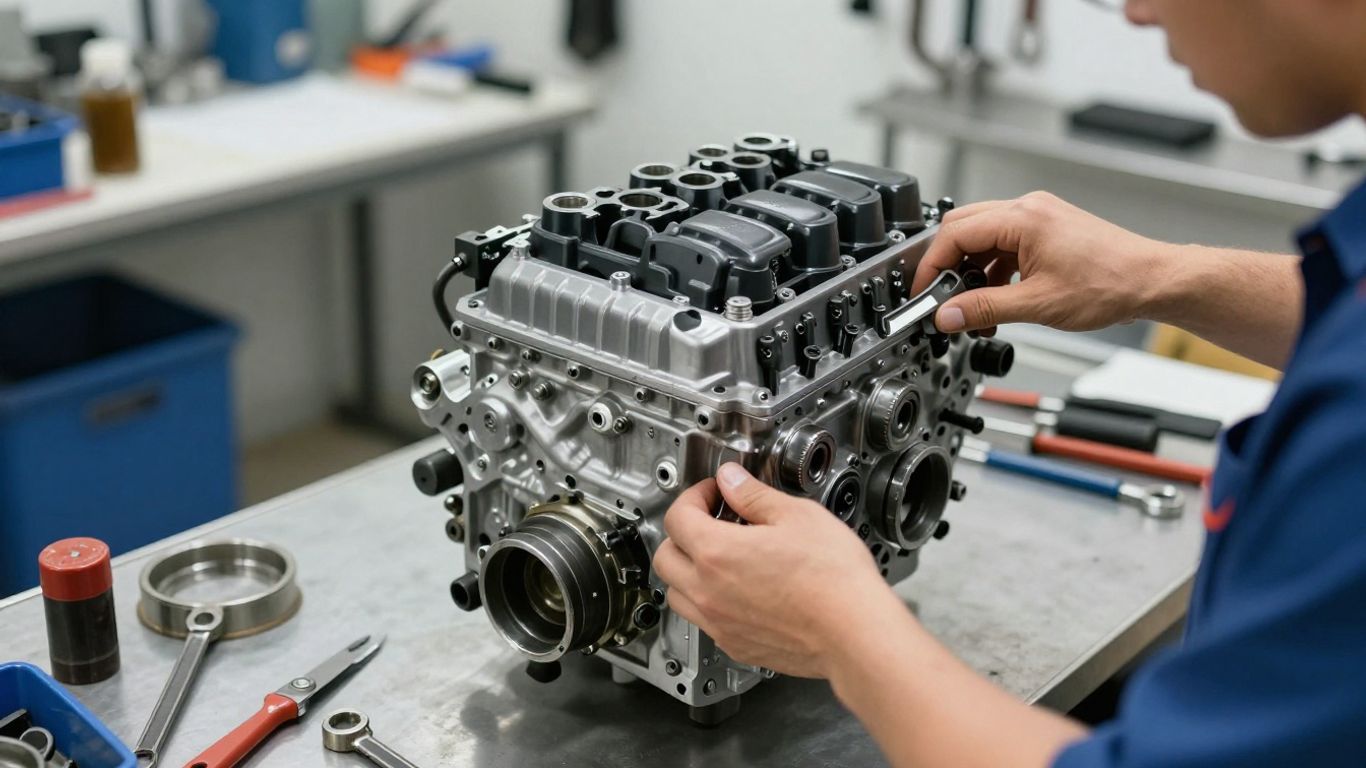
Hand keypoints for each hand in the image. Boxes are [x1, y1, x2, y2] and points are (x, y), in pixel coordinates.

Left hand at [652, 463, 896, 678]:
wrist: (855, 633)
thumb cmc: (833, 579)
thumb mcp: (796, 516)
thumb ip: (754, 495)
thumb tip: (732, 480)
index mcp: (716, 553)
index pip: (678, 516)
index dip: (694, 496)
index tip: (713, 492)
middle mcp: (708, 592)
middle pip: (666, 557)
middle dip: (683, 533)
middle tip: (711, 520)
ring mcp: (719, 623)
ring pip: (677, 594)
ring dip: (688, 571)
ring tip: (719, 556)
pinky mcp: (735, 646)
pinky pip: (703, 621)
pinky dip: (708, 602)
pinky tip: (737, 590)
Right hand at [912, 192, 1169, 335]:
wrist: (1153, 281)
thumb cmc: (1111, 283)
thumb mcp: (1037, 304)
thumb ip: (984, 309)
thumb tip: (948, 315)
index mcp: (1022, 217)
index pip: (954, 234)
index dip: (930, 265)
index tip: (922, 291)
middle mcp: (1028, 209)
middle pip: (963, 229)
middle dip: (946, 265)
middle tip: (938, 297)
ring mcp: (1038, 218)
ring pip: (983, 239)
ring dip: (970, 272)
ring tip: (972, 308)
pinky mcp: (1047, 232)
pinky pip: (1004, 246)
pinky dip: (992, 271)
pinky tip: (996, 300)